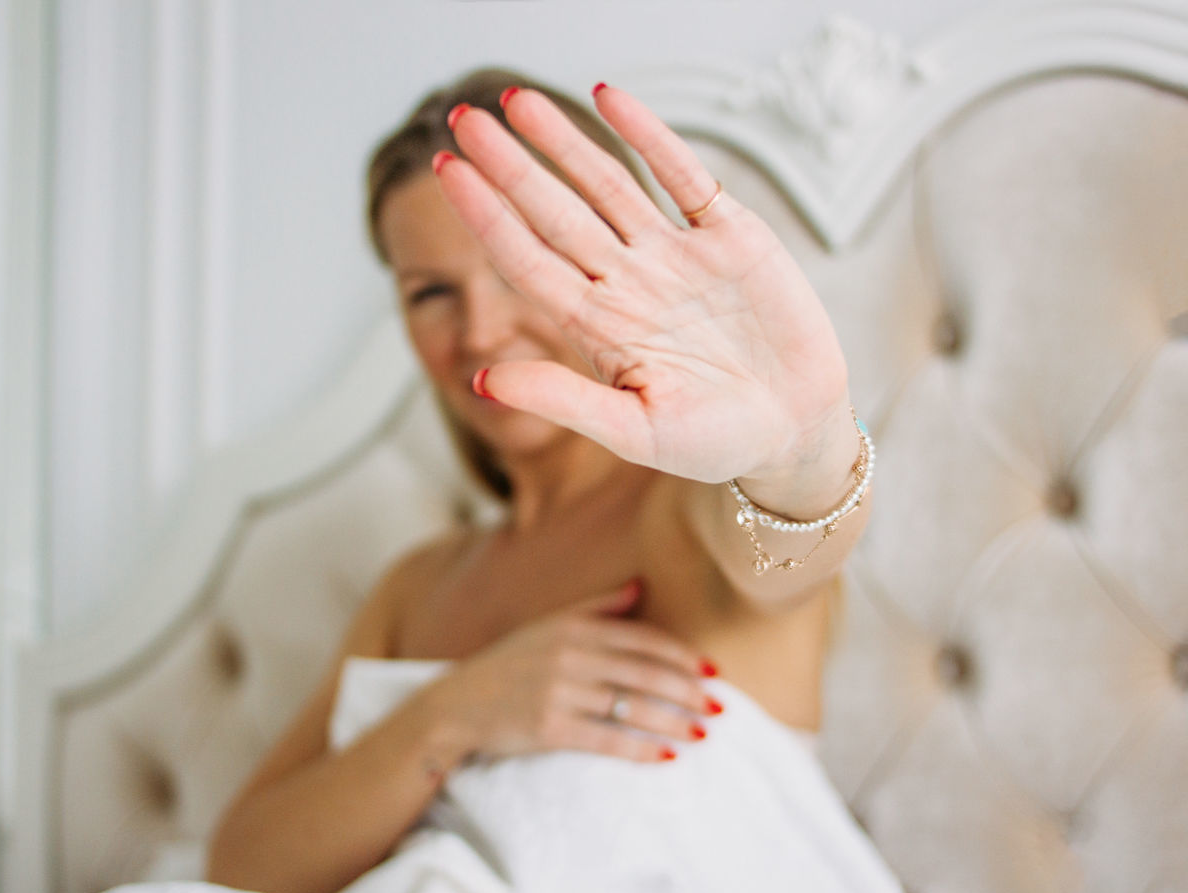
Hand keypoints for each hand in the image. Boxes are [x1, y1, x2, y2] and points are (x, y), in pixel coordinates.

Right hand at [434, 581, 719, 763]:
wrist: (455, 705)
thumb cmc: (508, 664)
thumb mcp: (549, 626)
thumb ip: (597, 608)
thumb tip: (640, 586)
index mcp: (573, 627)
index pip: (643, 639)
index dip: (681, 655)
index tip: (711, 670)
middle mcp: (569, 656)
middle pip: (645, 673)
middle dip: (688, 690)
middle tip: (719, 705)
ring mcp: (558, 692)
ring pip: (632, 706)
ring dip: (674, 720)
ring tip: (703, 732)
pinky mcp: (549, 728)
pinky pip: (607, 739)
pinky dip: (641, 748)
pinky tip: (668, 755)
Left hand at [437, 85, 853, 491]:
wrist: (797, 432)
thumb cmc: (715, 442)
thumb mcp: (634, 432)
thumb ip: (562, 401)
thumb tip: (480, 383)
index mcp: (598, 326)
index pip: (526, 258)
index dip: (486, 215)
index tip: (447, 172)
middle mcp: (627, 281)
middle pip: (555, 211)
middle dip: (511, 165)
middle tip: (463, 118)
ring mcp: (675, 254)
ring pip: (609, 184)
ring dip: (564, 142)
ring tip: (518, 101)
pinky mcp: (730, 236)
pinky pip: (683, 175)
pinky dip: (650, 136)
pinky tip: (609, 98)